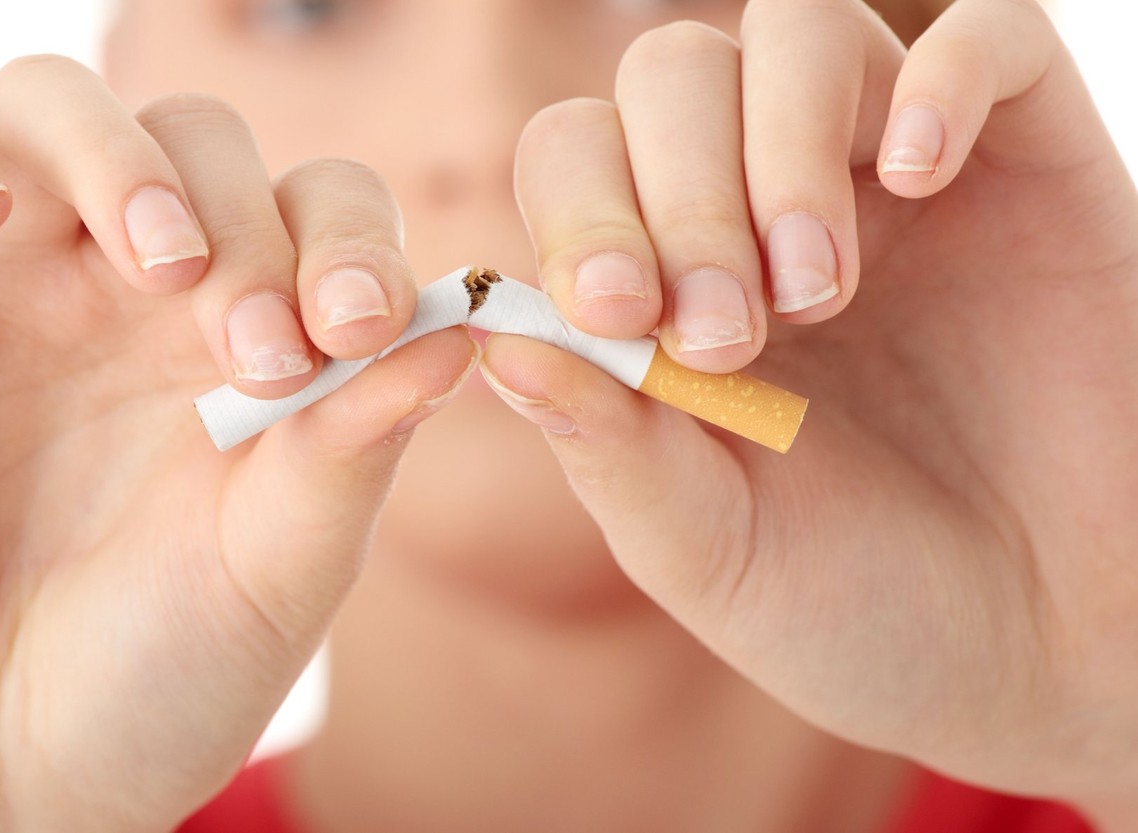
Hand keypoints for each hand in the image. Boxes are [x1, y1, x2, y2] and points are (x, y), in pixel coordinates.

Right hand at [0, 57, 473, 832]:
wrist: (14, 771)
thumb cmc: (167, 673)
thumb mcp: (281, 565)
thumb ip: (357, 444)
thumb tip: (462, 331)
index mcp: (248, 338)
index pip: (318, 208)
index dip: (349, 239)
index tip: (355, 328)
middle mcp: (133, 295)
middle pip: (194, 141)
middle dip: (241, 217)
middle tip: (260, 346)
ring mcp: (7, 293)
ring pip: (51, 117)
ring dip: (115, 158)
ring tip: (158, 263)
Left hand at [486, 0, 1137, 825]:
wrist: (1049, 653)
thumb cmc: (866, 608)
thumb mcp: (709, 549)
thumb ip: (606, 446)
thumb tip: (500, 336)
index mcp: (673, 292)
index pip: (576, 162)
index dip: (579, 212)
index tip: (621, 315)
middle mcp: (770, 212)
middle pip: (670, 78)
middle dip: (677, 194)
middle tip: (726, 332)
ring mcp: (896, 177)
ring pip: (798, 30)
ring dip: (779, 147)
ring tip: (818, 290)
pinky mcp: (1029, 161)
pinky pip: (993, 32)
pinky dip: (941, 79)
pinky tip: (919, 180)